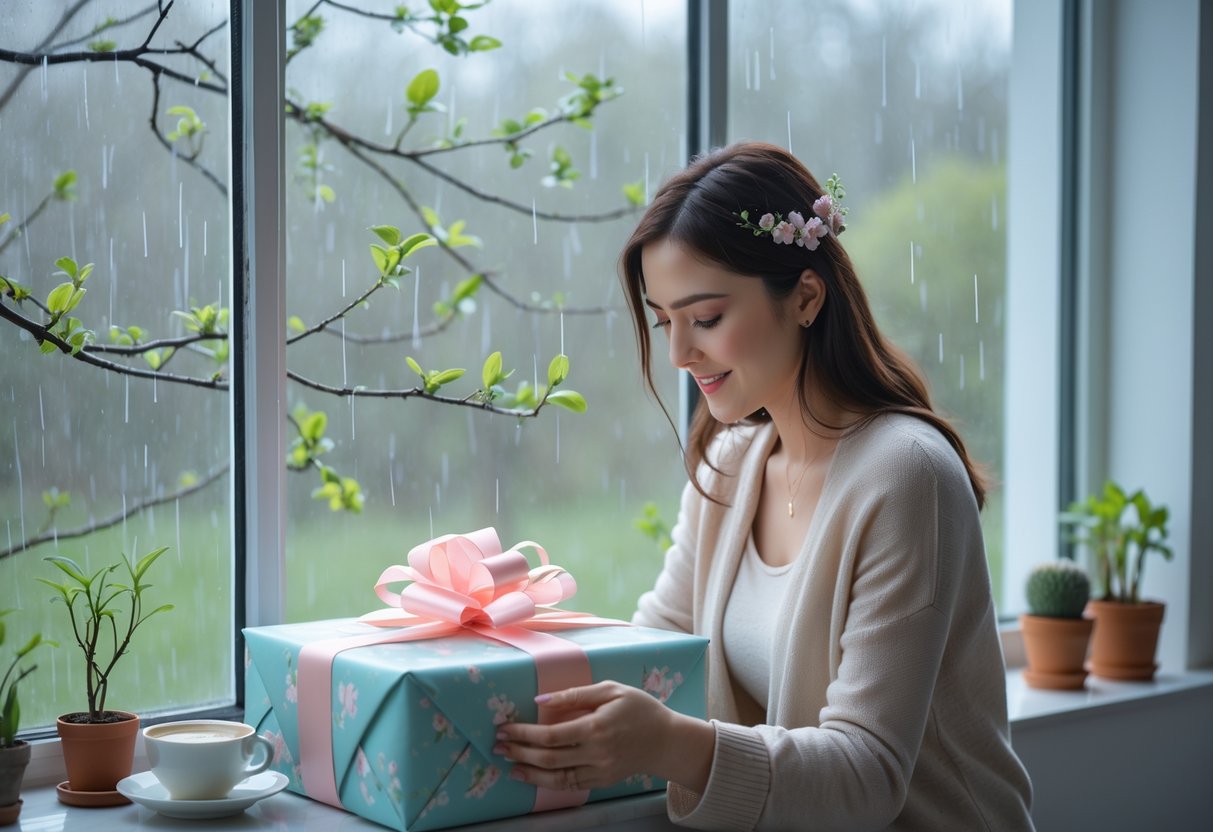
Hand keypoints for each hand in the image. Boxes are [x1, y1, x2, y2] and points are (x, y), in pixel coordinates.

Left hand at [493, 681, 712, 792]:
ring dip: (528, 772)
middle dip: (519, 751)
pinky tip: (531, 774)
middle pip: (548, 758)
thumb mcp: (611, 690)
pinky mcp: (601, 781)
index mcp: (596, 728)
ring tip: (508, 764)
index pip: (551, 735)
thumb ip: (575, 696)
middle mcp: (596, 753)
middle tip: (498, 745)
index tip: (505, 728)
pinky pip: (569, 785)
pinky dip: (547, 781)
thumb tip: (540, 700)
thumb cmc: (640, 709)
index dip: (524, 733)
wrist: (666, 741)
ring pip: (556, 777)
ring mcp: (599, 771)